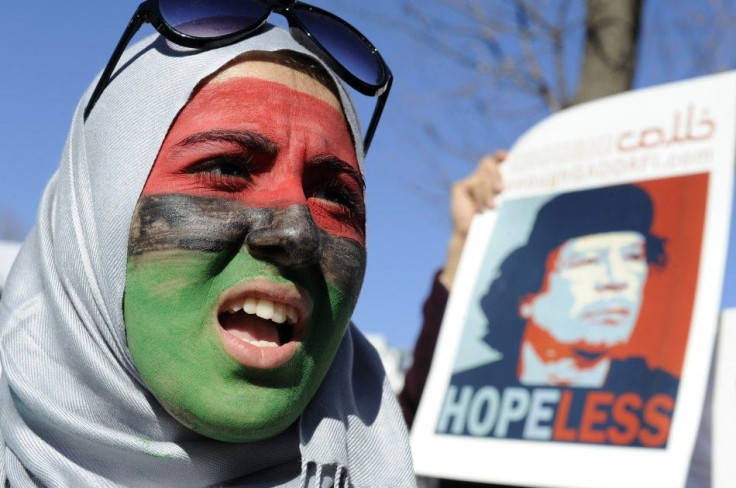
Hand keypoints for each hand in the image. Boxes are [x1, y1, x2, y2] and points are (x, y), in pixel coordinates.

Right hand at [439, 151, 505, 288]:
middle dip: (495, 174)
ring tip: (492, 207)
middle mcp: (480, 177)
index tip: (507, 158)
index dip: (500, 156)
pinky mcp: (459, 187)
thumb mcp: (506, 204)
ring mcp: (469, 182)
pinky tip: (480, 210)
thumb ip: (510, 190)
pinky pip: (473, 185)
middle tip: (501, 189)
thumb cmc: (494, 222)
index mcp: (493, 178)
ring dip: (488, 193)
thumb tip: (529, 181)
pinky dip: (479, 198)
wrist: (475, 238)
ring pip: (481, 177)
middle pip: (487, 163)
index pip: (496, 159)